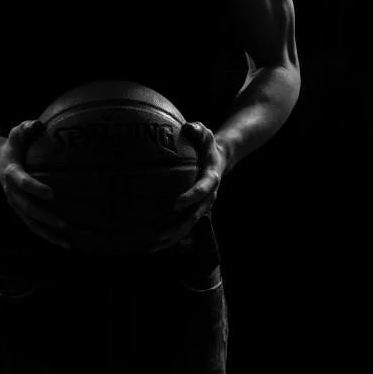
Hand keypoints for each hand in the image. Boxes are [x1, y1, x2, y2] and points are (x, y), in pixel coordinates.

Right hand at [0, 119, 72, 250]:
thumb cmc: (13, 145)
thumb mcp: (16, 132)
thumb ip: (25, 127)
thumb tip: (38, 123)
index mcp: (12, 174)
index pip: (23, 183)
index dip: (36, 189)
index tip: (52, 194)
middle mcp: (12, 193)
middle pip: (28, 209)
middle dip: (45, 217)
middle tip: (63, 223)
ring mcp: (16, 205)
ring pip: (31, 223)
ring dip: (48, 234)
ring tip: (67, 242)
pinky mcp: (22, 212)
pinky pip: (34, 227)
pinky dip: (48, 236)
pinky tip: (66, 243)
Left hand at [148, 121, 227, 254]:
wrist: (220, 158)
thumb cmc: (207, 144)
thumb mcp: (206, 133)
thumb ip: (199, 129)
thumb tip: (189, 126)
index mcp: (211, 178)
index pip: (202, 189)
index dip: (190, 197)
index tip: (174, 203)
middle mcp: (208, 196)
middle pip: (194, 216)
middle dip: (177, 228)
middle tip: (160, 235)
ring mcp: (202, 206)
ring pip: (188, 226)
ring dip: (171, 238)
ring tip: (152, 247)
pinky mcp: (195, 210)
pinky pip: (183, 225)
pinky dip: (170, 236)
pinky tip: (152, 245)